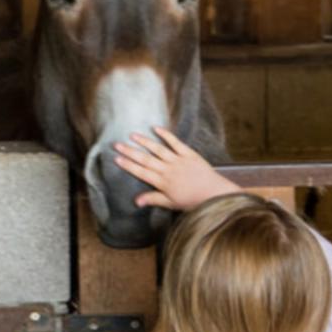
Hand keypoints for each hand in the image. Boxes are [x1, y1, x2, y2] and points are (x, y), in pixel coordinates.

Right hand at [113, 127, 240, 210]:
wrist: (214, 193)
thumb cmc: (193, 200)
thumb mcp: (171, 203)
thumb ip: (153, 199)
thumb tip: (136, 201)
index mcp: (163, 183)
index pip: (142, 172)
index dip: (128, 165)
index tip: (117, 158)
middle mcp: (168, 170)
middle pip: (146, 159)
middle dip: (130, 151)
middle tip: (117, 144)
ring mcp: (178, 160)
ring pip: (158, 149)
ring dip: (144, 141)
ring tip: (132, 135)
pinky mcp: (189, 154)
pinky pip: (176, 142)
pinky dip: (166, 135)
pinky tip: (156, 128)